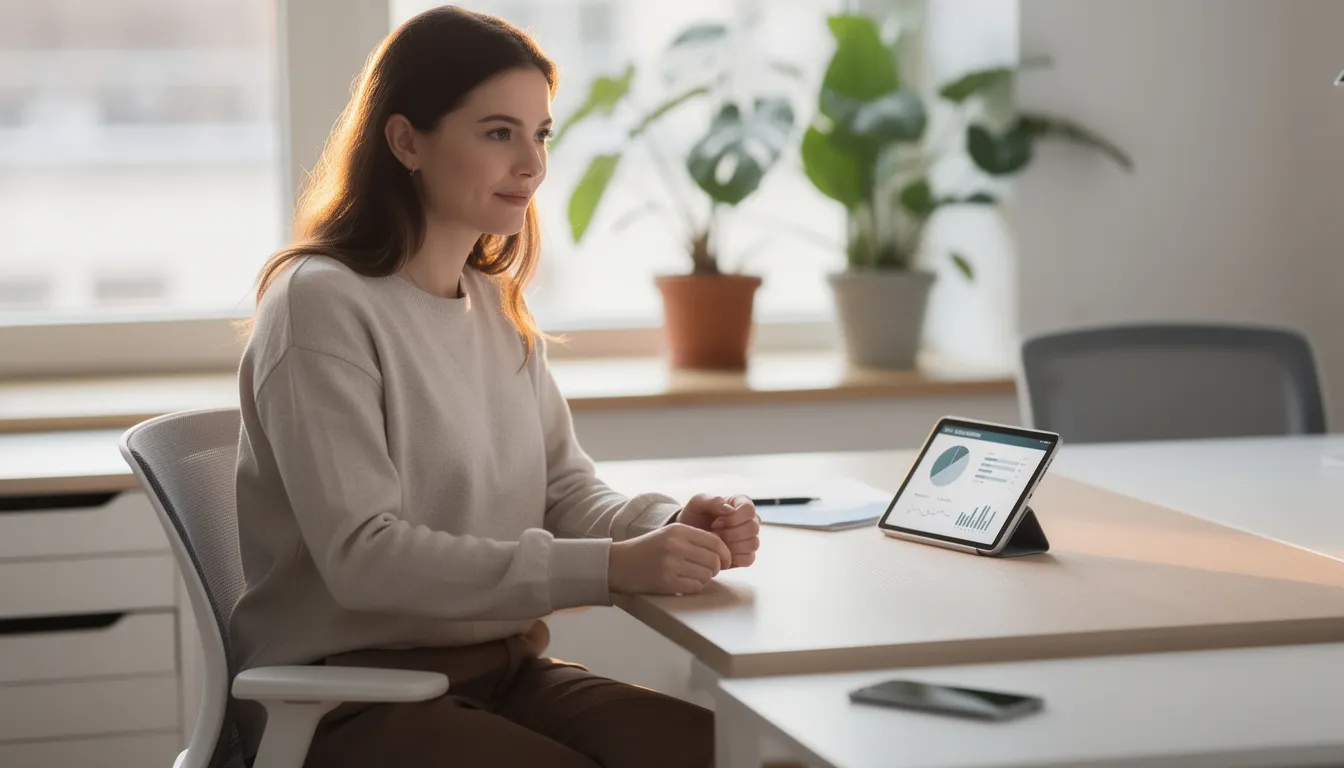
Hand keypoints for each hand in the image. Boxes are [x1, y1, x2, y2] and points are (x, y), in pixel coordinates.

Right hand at [608, 523, 732, 594]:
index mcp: (678, 530)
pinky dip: (694, 588)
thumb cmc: (646, 551)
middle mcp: (675, 545)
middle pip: (714, 560)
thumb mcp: (668, 535)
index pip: (716, 542)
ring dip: (704, 579)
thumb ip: (693, 539)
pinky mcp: (666, 582)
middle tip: (708, 572)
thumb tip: (723, 550)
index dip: (725, 554)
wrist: (617, 564)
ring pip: (707, 575)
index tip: (726, 562)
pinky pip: (695, 587)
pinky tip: (684, 584)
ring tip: (692, 577)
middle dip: (716, 569)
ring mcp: (671, 564)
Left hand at [678, 494, 760, 568]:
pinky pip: (749, 559)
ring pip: (753, 544)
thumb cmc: (694, 516)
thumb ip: (712, 500)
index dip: (733, 518)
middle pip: (753, 528)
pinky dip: (734, 558)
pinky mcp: (747, 555)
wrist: (690, 537)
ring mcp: (750, 538)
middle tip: (714, 534)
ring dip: (732, 546)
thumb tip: (730, 509)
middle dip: (730, 533)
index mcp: (741, 503)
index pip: (749, 509)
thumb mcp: (697, 504)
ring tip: (716, 543)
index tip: (715, 523)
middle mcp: (750, 520)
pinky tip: (721, 553)